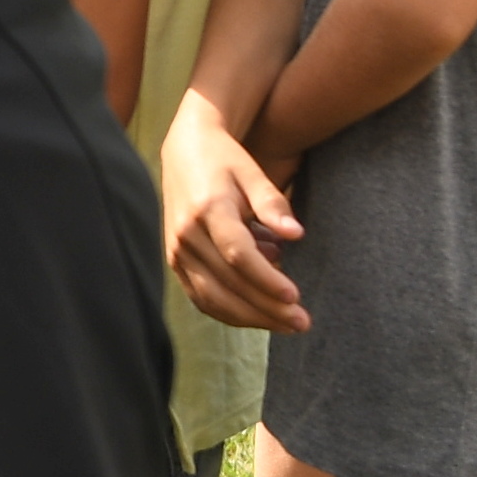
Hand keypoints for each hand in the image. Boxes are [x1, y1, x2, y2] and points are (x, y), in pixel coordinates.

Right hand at [159, 102, 307, 335]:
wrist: (185, 152)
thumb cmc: (225, 161)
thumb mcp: (252, 172)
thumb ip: (273, 203)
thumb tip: (296, 234)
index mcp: (207, 208)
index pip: (237, 254)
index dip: (266, 279)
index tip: (295, 296)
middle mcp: (186, 234)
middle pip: (227, 283)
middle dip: (266, 308)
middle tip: (301, 322)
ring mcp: (177, 250)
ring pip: (212, 298)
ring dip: (250, 318)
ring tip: (285, 324)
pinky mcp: (175, 261)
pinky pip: (201, 297)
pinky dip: (230, 313)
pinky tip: (259, 315)